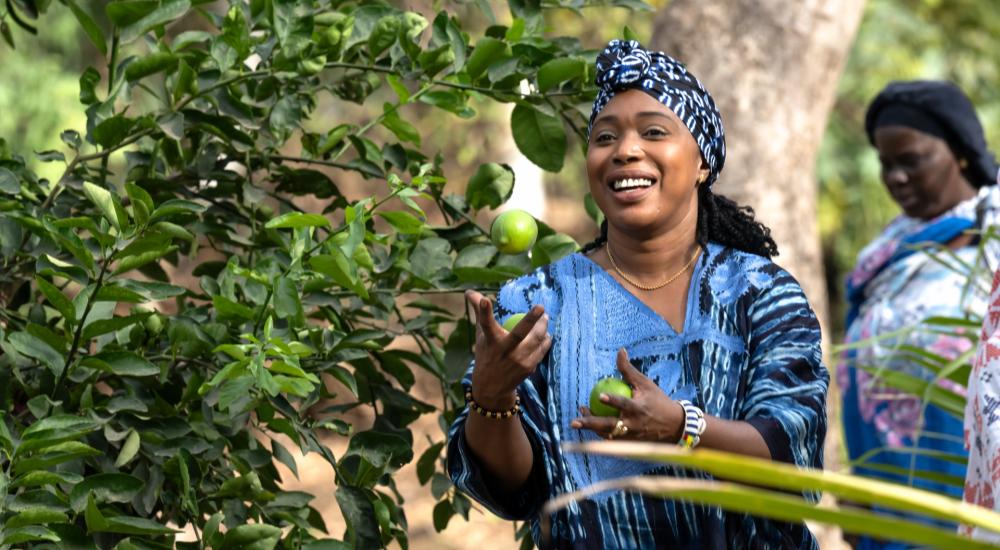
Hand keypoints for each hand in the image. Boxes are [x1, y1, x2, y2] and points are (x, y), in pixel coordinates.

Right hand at [465, 290, 550, 409]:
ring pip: (537, 339)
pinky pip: (542, 348)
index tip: (485, 300)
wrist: (492, 388)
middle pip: (520, 333)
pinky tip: (546, 334)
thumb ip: (479, 312)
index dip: (484, 311)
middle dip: (531, 319)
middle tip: (540, 307)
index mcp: (490, 341)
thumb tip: (469, 291)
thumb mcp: (481, 336)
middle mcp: (504, 351)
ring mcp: (518, 360)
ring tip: (544, 317)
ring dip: (543, 326)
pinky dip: (545, 339)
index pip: (485, 323)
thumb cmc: (486, 354)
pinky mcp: (529, 367)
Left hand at [571, 348, 684, 441]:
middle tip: (574, 421)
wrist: (675, 426)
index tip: (599, 396)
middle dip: (591, 424)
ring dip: (591, 429)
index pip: (624, 403)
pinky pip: (611, 441)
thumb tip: (620, 351)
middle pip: (609, 426)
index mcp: (639, 408)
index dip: (612, 400)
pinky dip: (600, 435)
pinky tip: (591, 427)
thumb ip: (628, 370)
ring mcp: (631, 437)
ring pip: (607, 435)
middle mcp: (634, 424)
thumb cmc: (657, 400)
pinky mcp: (630, 445)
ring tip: (579, 420)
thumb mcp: (645, 384)